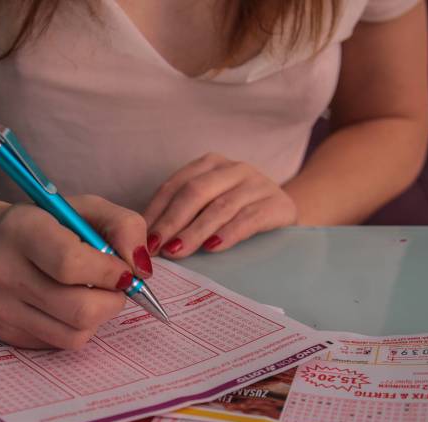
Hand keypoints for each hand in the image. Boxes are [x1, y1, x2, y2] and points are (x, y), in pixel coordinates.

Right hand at [0, 195, 152, 349]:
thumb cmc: (47, 224)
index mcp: (22, 230)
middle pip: (79, 309)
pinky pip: (61, 343)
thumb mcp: (86, 208)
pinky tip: (67, 304)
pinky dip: (78, 327)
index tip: (123, 269)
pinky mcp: (5, 333)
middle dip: (112, 300)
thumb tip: (141, 270)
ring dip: (98, 316)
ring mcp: (0, 308)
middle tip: (114, 285)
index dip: (109, 272)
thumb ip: (125, 226)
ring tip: (90, 293)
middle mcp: (2, 271)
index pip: (71, 264)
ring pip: (75, 334)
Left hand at [143, 153, 296, 257]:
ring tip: (177, 251)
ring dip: (194, 231)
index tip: (141, 237)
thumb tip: (147, 241)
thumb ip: (183, 215)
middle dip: (171, 222)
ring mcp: (257, 183)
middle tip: (155, 248)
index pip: (175, 185)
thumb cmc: (238, 211)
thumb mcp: (209, 205)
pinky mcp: (276, 203)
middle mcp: (233, 168)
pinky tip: (213, 247)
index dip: (156, 211)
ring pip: (220, 207)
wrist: (286, 212)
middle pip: (195, 192)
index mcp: (210, 164)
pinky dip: (228, 233)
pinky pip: (248, 219)